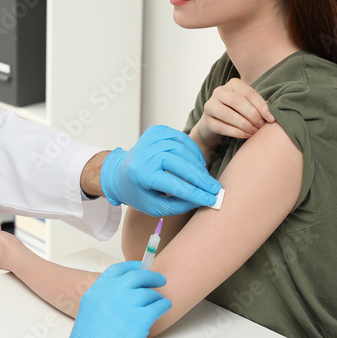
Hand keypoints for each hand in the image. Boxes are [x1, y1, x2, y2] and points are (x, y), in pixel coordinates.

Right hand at [51, 260, 170, 337]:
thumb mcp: (89, 313)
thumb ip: (105, 300)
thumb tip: (126, 295)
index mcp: (96, 292)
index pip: (118, 270)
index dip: (132, 267)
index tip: (141, 267)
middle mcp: (110, 294)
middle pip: (137, 276)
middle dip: (151, 277)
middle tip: (159, 280)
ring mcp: (125, 305)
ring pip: (149, 293)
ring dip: (157, 296)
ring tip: (159, 302)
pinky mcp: (139, 320)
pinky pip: (158, 306)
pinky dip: (164, 305)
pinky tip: (165, 308)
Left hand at [100, 125, 220, 215]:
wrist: (120, 172)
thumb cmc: (138, 192)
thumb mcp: (154, 206)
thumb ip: (179, 205)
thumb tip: (204, 199)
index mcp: (140, 174)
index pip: (172, 184)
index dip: (195, 193)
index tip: (212, 199)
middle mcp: (143, 153)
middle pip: (179, 163)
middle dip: (200, 178)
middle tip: (216, 189)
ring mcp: (150, 139)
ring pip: (183, 149)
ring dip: (198, 165)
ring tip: (206, 180)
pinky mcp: (157, 131)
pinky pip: (182, 138)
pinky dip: (193, 151)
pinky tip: (199, 164)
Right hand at [191, 78, 274, 152]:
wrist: (215, 124)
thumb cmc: (237, 112)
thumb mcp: (247, 104)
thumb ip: (258, 105)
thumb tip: (271, 113)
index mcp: (232, 84)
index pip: (249, 93)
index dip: (262, 107)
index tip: (271, 119)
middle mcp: (219, 91)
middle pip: (237, 101)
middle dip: (252, 115)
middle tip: (261, 126)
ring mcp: (210, 106)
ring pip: (228, 114)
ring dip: (244, 124)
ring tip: (254, 131)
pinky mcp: (206, 121)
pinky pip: (222, 127)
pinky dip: (237, 132)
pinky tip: (246, 135)